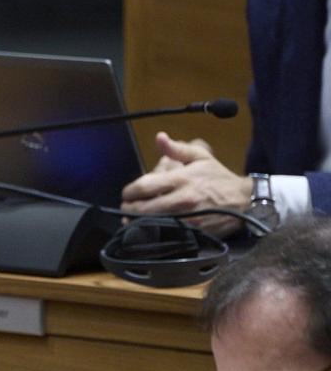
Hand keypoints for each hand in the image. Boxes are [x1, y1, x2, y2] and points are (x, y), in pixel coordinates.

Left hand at [119, 132, 251, 233]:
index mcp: (182, 179)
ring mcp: (186, 218)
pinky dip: (152, 231)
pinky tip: (149, 228)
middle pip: (142, 208)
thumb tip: (159, 137)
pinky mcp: (191, 231)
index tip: (127, 193)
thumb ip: (177, 149)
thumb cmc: (218, 178)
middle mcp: (182, 199)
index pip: (144, 186)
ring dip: (137, 221)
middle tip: (127, 207)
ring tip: (133, 218)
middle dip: (129, 209)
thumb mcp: (201, 157)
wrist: (244, 200)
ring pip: (150, 223)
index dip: (129, 192)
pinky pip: (164, 233)